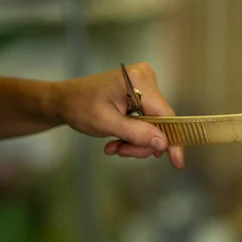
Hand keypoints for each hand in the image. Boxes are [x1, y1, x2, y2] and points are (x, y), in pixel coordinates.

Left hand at [54, 62, 183, 168]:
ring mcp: (146, 85)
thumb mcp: (106, 123)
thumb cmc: (79, 107)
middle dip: (142, 143)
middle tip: (121, 151)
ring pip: (154, 125)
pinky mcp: (143, 92)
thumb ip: (136, 133)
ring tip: (115, 146)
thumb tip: (163, 143)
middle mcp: (147, 78)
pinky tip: (118, 140)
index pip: (165, 115)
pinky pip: (148, 120)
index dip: (172, 141)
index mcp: (138, 81)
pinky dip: (135, 134)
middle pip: (160, 122)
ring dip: (136, 141)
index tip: (177, 163)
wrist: (64, 99)